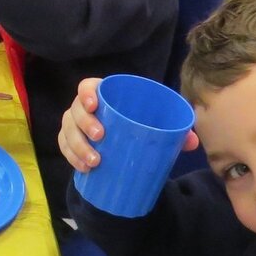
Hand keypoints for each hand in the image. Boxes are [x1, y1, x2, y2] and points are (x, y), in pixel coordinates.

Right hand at [59, 77, 200, 172]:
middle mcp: (84, 108)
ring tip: (94, 162)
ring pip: (67, 131)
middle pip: (75, 110)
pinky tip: (84, 169)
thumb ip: (175, 130)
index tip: (94, 105)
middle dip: (84, 124)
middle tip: (100, 137)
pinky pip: (64, 147)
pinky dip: (71, 158)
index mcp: (104, 95)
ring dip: (77, 146)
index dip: (86, 93)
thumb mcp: (155, 124)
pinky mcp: (71, 143)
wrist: (126, 142)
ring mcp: (75, 126)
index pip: (87, 86)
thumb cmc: (139, 125)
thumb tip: (190, 141)